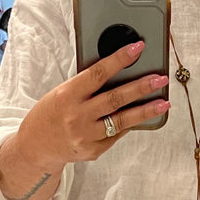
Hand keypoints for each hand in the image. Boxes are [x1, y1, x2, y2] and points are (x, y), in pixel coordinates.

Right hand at [12, 40, 169, 173]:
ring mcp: (86, 135)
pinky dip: (128, 124)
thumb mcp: (61, 93)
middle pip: (115, 98)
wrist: (36, 147)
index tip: (137, 48)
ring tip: (163, 102)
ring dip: (145, 111)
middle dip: (141, 87)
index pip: (97, 73)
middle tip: (160, 79)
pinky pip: (116, 134)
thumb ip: (85, 86)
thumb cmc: (49, 114)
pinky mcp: (93, 150)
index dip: (119, 60)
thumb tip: (117, 72)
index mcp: (67, 95)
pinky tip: (141, 116)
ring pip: (121, 120)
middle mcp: (77, 116)